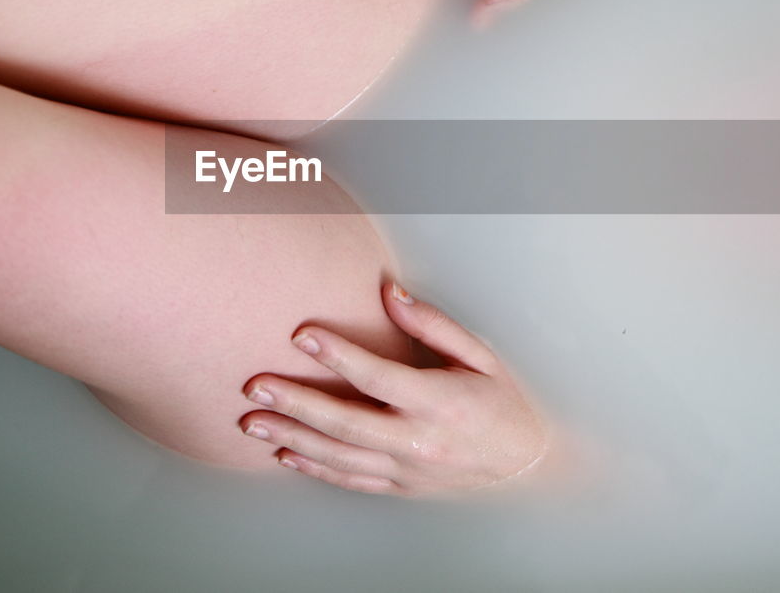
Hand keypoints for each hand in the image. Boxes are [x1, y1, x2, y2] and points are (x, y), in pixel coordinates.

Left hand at [240, 283, 548, 496]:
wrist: (526, 465)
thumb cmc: (502, 403)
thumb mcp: (480, 356)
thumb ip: (433, 325)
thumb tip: (390, 292)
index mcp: (439, 403)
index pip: (378, 377)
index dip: (338, 355)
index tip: (300, 334)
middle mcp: (419, 441)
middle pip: (346, 423)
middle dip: (295, 403)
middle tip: (255, 385)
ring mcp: (407, 470)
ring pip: (339, 456)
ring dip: (292, 437)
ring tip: (252, 421)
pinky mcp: (400, 487)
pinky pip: (350, 479)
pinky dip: (314, 468)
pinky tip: (285, 453)